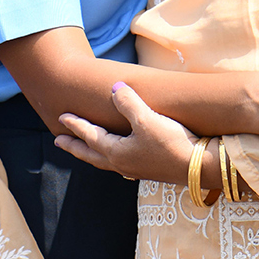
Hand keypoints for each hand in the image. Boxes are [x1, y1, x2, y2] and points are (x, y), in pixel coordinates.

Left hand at [55, 82, 196, 183]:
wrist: (199, 167)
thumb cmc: (171, 142)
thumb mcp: (147, 119)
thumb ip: (128, 102)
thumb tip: (114, 88)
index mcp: (117, 153)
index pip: (90, 136)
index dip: (76, 125)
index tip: (61, 117)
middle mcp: (123, 164)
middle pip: (92, 154)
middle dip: (75, 147)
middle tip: (59, 142)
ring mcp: (137, 169)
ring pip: (106, 161)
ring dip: (92, 153)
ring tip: (87, 149)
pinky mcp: (150, 169)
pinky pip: (121, 163)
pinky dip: (112, 158)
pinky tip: (120, 157)